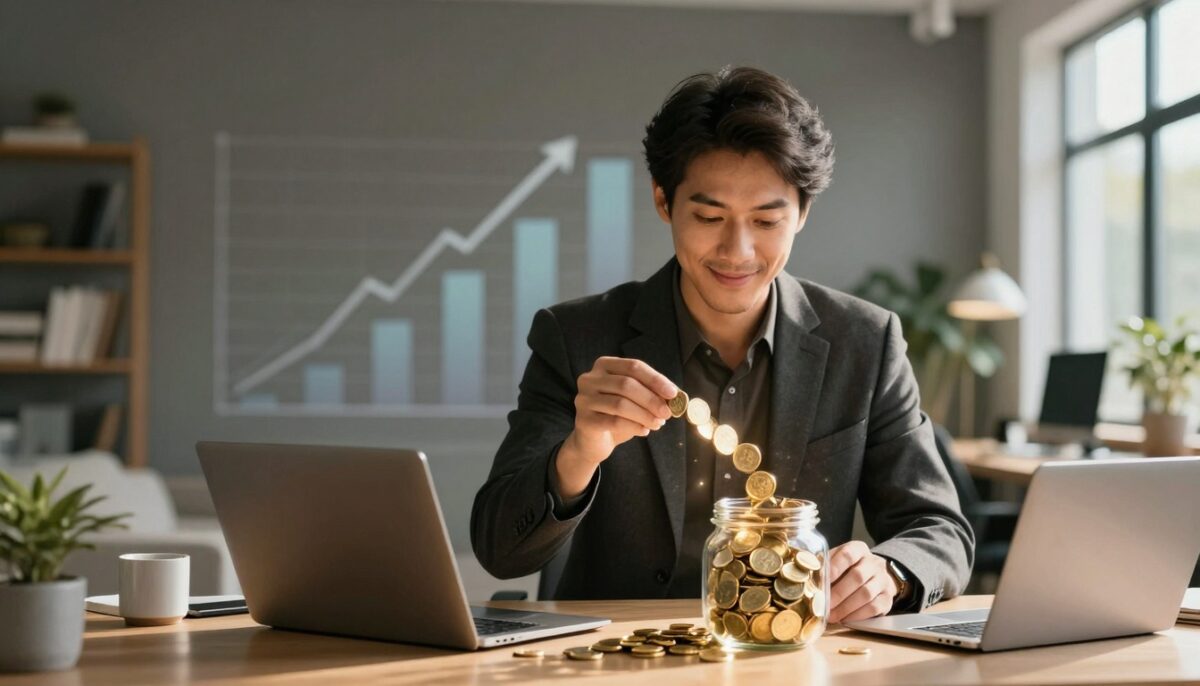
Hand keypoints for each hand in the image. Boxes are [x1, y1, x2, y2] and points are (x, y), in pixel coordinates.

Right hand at [554, 357, 677, 497]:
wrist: (593, 441)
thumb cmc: (617, 416)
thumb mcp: (634, 400)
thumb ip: (650, 394)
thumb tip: (675, 396)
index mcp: (604, 365)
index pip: (633, 366)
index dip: (655, 379)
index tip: (673, 393)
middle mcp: (590, 378)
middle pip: (626, 384)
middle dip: (651, 399)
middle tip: (667, 413)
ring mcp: (584, 399)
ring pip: (620, 404)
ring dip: (644, 415)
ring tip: (657, 424)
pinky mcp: (583, 420)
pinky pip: (614, 422)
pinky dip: (634, 426)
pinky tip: (644, 431)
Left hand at [826, 541, 899, 623]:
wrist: (877, 576)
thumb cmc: (850, 569)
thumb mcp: (838, 560)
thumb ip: (825, 565)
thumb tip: (807, 577)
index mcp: (858, 549)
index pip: (847, 554)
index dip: (834, 567)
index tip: (822, 581)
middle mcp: (873, 563)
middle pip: (857, 576)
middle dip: (838, 593)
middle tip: (823, 605)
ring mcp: (883, 581)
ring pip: (866, 594)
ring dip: (846, 607)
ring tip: (831, 615)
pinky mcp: (888, 598)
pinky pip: (874, 608)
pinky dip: (857, 615)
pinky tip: (845, 619)